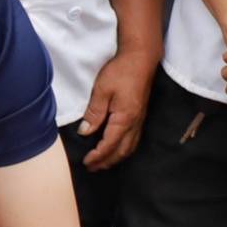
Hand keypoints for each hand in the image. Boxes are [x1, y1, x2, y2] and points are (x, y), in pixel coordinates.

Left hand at [76, 54, 153, 170]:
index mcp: (124, 119)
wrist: (141, 58)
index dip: (97, 156)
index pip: (108, 145)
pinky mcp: (141, 116)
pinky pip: (134, 140)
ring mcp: (140, 120)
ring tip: (103, 162)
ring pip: (129, 148)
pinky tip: (117, 148)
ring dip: (116, 158)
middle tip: (92, 168)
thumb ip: (94, 113)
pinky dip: (124, 149)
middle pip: (121, 152)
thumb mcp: (102, 90)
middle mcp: (135, 124)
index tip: (86, 162)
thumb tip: (85, 132)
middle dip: (106, 162)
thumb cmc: (121, 71)